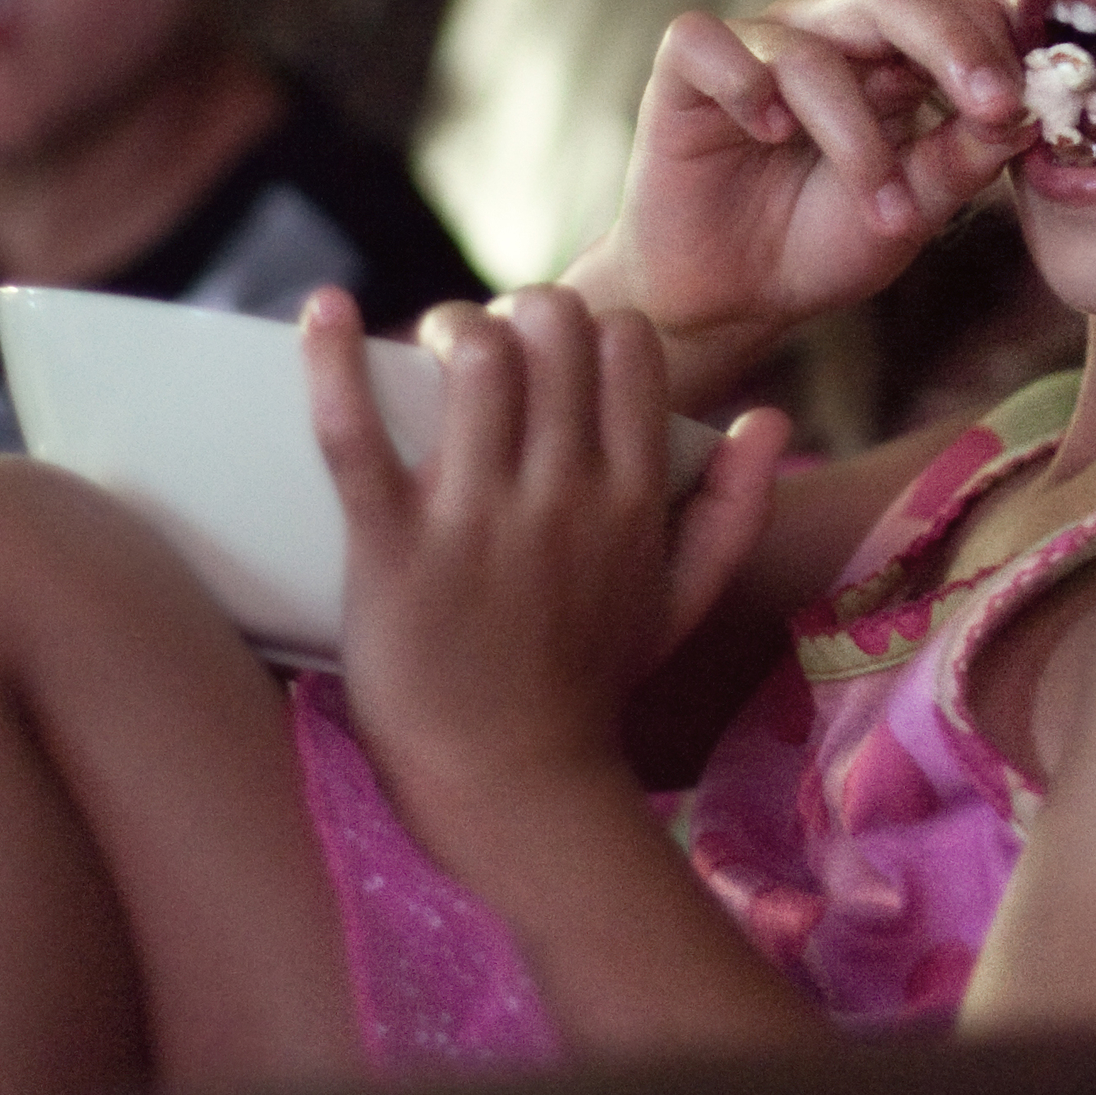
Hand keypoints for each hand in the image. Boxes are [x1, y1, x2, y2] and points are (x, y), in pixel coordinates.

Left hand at [304, 286, 793, 840]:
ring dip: (449, 328)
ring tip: (427, 350)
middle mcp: (563, 496)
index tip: (553, 355)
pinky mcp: (390, 547)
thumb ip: (734, 511)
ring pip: (476, 358)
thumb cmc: (589, 690)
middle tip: (484, 350)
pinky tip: (324, 306)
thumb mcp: (682, 604)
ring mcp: (476, 520)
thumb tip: (771, 417)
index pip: (628, 344)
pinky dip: (331, 359)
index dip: (589, 324)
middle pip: (553, 329)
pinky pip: (354, 433)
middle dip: (518, 313)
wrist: (512, 788)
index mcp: (631, 499)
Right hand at [572, 0, 1038, 384]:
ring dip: (857, 138)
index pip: (953, 14)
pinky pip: (706, 41)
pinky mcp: (684, 69)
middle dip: (949, 46)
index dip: (993, 51)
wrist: (726, 300)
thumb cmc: (818, 244)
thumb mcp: (909, 213)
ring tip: (885, 214)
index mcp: (892, 59)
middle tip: (991, 105)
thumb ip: (961, 161)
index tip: (1023, 111)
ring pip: (810, 51)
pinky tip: (768, 132)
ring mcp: (756, 46)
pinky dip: (743, 83)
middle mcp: (827, 36)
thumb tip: (1025, 114)